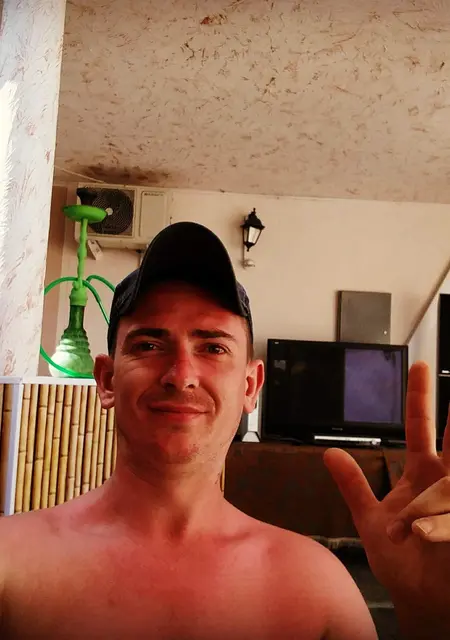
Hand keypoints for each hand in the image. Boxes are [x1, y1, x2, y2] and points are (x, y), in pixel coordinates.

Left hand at [323, 362, 449, 617]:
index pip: (421, 426)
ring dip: (441, 483)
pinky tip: (427, 531)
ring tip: (422, 511)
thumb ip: (353, 484)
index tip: (420, 365)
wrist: (417, 599)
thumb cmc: (400, 561)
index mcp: (423, 473)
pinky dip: (439, 521)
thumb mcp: (370, 518)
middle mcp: (445, 480)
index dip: (420, 397)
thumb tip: (330, 453)